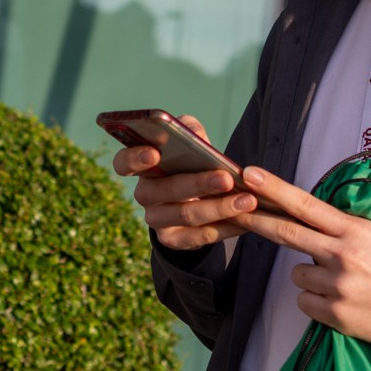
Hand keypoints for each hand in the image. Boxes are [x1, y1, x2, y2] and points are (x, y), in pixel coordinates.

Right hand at [112, 114, 254, 252]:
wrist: (199, 200)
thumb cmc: (193, 163)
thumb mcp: (191, 142)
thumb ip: (190, 130)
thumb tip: (194, 133)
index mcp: (142, 167)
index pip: (124, 163)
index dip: (134, 159)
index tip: (154, 153)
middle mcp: (145, 194)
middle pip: (164, 190)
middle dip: (198, 184)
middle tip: (226, 178)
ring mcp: (156, 220)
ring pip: (186, 215)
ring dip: (219, 208)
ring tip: (247, 200)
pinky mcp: (173, 240)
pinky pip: (199, 237)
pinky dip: (225, 228)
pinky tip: (245, 221)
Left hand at [232, 166, 370, 345]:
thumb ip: (339, 228)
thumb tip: (301, 217)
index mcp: (353, 231)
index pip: (306, 204)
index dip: (274, 189)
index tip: (250, 175)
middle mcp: (343, 255)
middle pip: (287, 234)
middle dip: (255, 220)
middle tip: (234, 209)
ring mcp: (338, 286)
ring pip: (296, 274)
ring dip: (309, 276)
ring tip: (341, 281)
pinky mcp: (336, 313)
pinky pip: (304, 301)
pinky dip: (315, 301)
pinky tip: (340, 300)